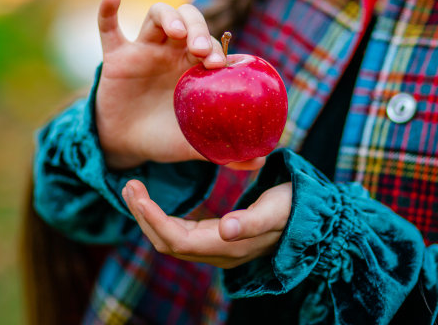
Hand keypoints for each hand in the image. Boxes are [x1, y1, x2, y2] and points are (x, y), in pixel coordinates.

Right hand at [96, 0, 263, 170]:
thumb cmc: (166, 138)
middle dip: (198, 28)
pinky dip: (108, 12)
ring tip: (177, 33)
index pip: (210, 43)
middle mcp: (172, 52)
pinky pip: (109, 29)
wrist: (129, 145)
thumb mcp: (194, 144)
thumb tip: (261, 161)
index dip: (216, 47)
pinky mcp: (116, 57)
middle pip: (189, 21)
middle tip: (200, 49)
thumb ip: (225, 150)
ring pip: (158, 16)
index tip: (218, 64)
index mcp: (193, 66)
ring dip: (169, 18)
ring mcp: (144, 51)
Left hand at [122, 179, 291, 268]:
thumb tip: (227, 230)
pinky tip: (153, 202)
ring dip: (148, 216)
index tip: (137, 195)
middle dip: (143, 216)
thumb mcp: (275, 209)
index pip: (177, 240)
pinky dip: (161, 217)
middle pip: (167, 242)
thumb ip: (252, 222)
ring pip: (171, 239)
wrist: (309, 216)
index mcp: (227, 246)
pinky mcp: (217, 237)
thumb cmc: (293, 207)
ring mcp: (216, 247)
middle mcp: (218, 251)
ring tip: (132, 190)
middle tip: (128, 185)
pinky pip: (180, 233)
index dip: (153, 220)